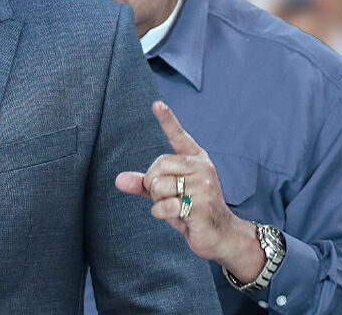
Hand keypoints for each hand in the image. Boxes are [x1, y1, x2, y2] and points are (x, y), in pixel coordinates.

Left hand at [116, 101, 266, 281]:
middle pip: (157, 166)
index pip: (179, 136)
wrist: (222, 236)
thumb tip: (118, 180)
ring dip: (158, 202)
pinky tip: (179, 218)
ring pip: (158, 185)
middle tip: (167, 197)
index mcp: (196, 160)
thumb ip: (145, 184)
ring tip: (176, 207)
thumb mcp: (168, 195)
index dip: (168, 120)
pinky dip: (162, 214)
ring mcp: (203, 185)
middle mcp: (201, 168)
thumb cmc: (193, 211)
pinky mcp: (200, 204)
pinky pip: (164, 205)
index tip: (157, 104)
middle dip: (152, 185)